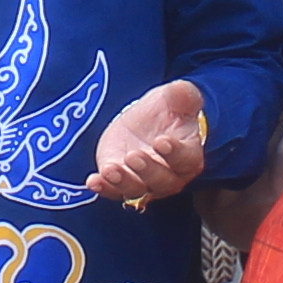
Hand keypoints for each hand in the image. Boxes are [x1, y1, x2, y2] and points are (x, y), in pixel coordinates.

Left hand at [88, 79, 209, 204]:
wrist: (145, 121)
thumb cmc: (167, 110)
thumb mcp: (175, 97)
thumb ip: (182, 95)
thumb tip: (183, 91)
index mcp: (189, 155)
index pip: (186, 160)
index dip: (175, 153)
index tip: (161, 141)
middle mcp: (170, 176)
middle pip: (161, 181)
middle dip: (147, 170)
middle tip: (133, 156)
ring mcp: (144, 182)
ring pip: (136, 190)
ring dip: (123, 182)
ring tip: (110, 170)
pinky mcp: (120, 182)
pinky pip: (113, 191)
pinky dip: (103, 188)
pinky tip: (93, 181)